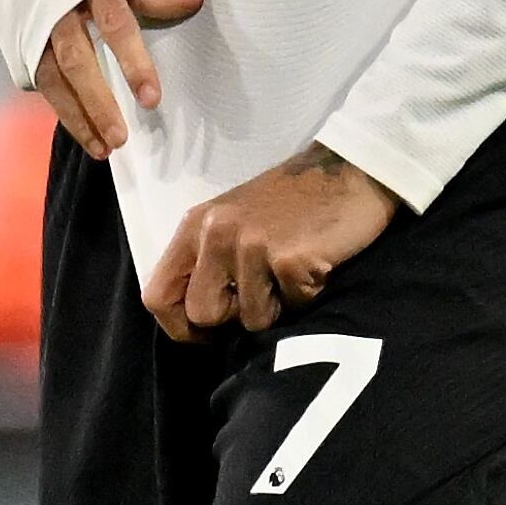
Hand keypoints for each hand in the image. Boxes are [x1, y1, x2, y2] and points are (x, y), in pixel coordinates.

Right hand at [35, 0, 206, 156]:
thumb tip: (196, 0)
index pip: (115, 26)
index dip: (133, 62)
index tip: (151, 99)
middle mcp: (57, 7)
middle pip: (77, 60)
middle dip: (98, 102)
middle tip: (121, 138)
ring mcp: (32, 25)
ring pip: (51, 78)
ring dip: (77, 116)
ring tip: (103, 149)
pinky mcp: (17, 40)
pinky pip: (38, 81)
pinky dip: (60, 108)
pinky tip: (81, 131)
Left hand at [145, 145, 396, 340]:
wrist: (348, 171)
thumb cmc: (292, 202)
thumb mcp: (232, 222)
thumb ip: (208, 261)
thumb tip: (197, 320)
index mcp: (195, 226)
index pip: (157, 296)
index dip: (180, 327)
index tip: (209, 333)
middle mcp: (215, 233)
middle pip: (203, 315)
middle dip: (234, 319)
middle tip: (265, 292)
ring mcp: (252, 245)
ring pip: (252, 320)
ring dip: (278, 307)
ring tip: (293, 271)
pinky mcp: (289, 257)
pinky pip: (292, 308)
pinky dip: (307, 296)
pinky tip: (314, 265)